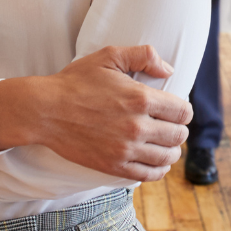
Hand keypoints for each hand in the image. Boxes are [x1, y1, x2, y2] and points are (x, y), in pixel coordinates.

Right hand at [0, 45, 191, 182]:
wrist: (45, 110)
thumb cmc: (76, 81)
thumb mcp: (109, 56)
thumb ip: (144, 55)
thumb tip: (169, 69)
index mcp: (141, 98)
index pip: (182, 111)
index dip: (184, 109)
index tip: (178, 109)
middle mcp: (137, 126)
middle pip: (178, 135)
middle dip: (179, 129)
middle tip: (172, 125)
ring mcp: (126, 150)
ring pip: (166, 157)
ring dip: (172, 150)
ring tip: (167, 144)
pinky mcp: (114, 166)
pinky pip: (148, 175)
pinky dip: (158, 170)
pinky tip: (157, 163)